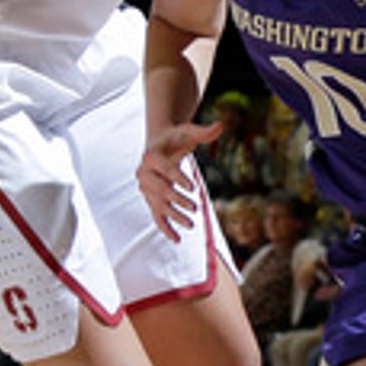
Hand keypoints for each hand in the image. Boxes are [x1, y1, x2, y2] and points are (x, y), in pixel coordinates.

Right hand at [137, 121, 221, 240]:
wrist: (160, 144)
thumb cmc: (176, 137)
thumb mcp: (189, 131)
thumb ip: (204, 131)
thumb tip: (221, 125)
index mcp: (151, 156)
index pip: (165, 169)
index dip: (178, 178)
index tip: (194, 188)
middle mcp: (143, 173)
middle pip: (160, 190)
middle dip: (177, 199)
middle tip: (195, 207)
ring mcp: (145, 189)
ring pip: (158, 205)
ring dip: (174, 216)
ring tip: (191, 224)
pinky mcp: (150, 199)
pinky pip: (156, 216)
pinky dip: (165, 228)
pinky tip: (177, 239)